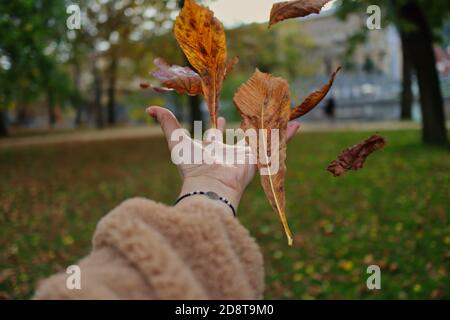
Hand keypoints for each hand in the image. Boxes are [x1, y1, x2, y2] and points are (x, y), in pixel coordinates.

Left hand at [147, 106, 299, 213]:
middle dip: (243, 126)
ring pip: (258, 138)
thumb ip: (166, 124)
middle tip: (252, 113)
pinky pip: (273, 145)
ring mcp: (244, 156)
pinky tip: (296, 125)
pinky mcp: (258, 159)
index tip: (218, 116)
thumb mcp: (176, 141)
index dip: (215, 126)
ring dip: (268, 128)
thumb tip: (150, 107)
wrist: (209, 187)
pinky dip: (286, 136)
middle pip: (237, 136)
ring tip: (279, 115)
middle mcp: (228, 152)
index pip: (214, 134)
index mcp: (211, 148)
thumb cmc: (191, 167)